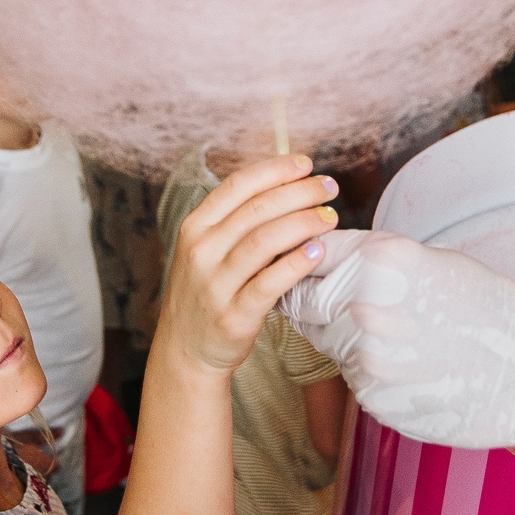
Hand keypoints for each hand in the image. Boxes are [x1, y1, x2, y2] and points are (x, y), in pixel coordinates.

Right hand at [154, 155, 337, 373]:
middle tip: (329, 188)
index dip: (275, 170)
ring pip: (265, 241)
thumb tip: (287, 188)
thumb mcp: (206, 250)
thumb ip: (236, 222)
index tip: (306, 164)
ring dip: (304, 223)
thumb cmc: (206, 293)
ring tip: (330, 217)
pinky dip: (297, 263)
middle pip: (257, 209)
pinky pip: (270, 282)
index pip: (238, 185)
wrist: (185, 350)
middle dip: (299, 193)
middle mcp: (201, 251)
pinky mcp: (234, 315)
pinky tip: (318, 251)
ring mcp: (215, 284)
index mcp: (194, 227)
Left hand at [279, 231, 514, 453]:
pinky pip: (352, 378)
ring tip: (393, 338)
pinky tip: (408, 367)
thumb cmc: (487, 308)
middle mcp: (363, 304)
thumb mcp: (429, 262)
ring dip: (343, 339)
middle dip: (312, 303)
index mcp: (379, 259)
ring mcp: (364, 355)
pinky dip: (369, 372)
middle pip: (302, 302)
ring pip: (326, 343)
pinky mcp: (372, 395)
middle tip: (333, 307)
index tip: (307, 268)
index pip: (310, 254)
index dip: (305, 262)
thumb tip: (327, 267)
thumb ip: (371, 264)